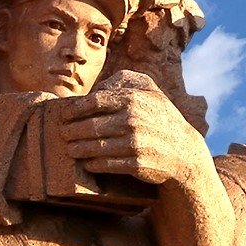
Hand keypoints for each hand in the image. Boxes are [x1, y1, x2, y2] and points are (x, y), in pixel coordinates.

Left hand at [61, 77, 210, 188]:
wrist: (183, 151)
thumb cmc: (160, 117)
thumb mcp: (150, 91)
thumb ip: (125, 81)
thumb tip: (98, 87)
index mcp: (133, 99)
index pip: (94, 101)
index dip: (74, 109)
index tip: (63, 114)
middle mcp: (133, 120)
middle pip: (90, 126)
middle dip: (72, 131)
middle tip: (62, 134)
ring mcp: (135, 143)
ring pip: (95, 147)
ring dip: (78, 149)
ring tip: (70, 149)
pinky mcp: (137, 164)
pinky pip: (106, 164)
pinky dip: (93, 164)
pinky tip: (87, 162)